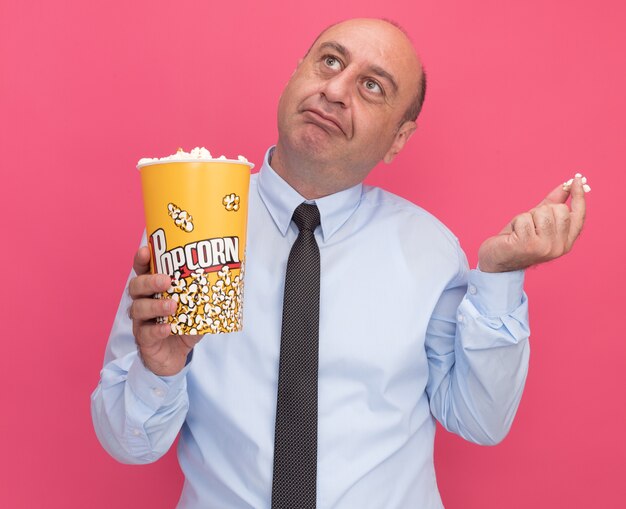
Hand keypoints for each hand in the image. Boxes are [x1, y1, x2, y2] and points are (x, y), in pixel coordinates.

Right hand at [128, 246, 202, 375]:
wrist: (176, 356)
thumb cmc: (184, 325)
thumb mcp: (198, 307)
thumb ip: (207, 293)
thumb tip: (232, 275)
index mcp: (154, 289)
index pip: (143, 270)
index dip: (141, 260)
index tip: (146, 251)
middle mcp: (143, 302)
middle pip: (136, 286)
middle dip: (150, 281)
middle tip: (166, 281)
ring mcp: (141, 321)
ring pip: (138, 309)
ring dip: (155, 305)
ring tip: (172, 306)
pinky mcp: (144, 340)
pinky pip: (145, 333)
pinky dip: (157, 330)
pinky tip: (168, 328)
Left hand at [478, 176, 586, 271]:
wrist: (497, 260)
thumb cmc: (517, 239)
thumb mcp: (537, 221)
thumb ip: (552, 204)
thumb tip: (566, 185)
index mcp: (565, 242)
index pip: (578, 216)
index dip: (579, 196)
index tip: (577, 179)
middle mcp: (558, 247)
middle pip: (559, 209)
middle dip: (541, 210)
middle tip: (530, 225)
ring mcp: (544, 247)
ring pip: (542, 213)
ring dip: (527, 217)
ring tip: (520, 230)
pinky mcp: (528, 245)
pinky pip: (524, 219)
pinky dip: (516, 222)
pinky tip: (513, 235)